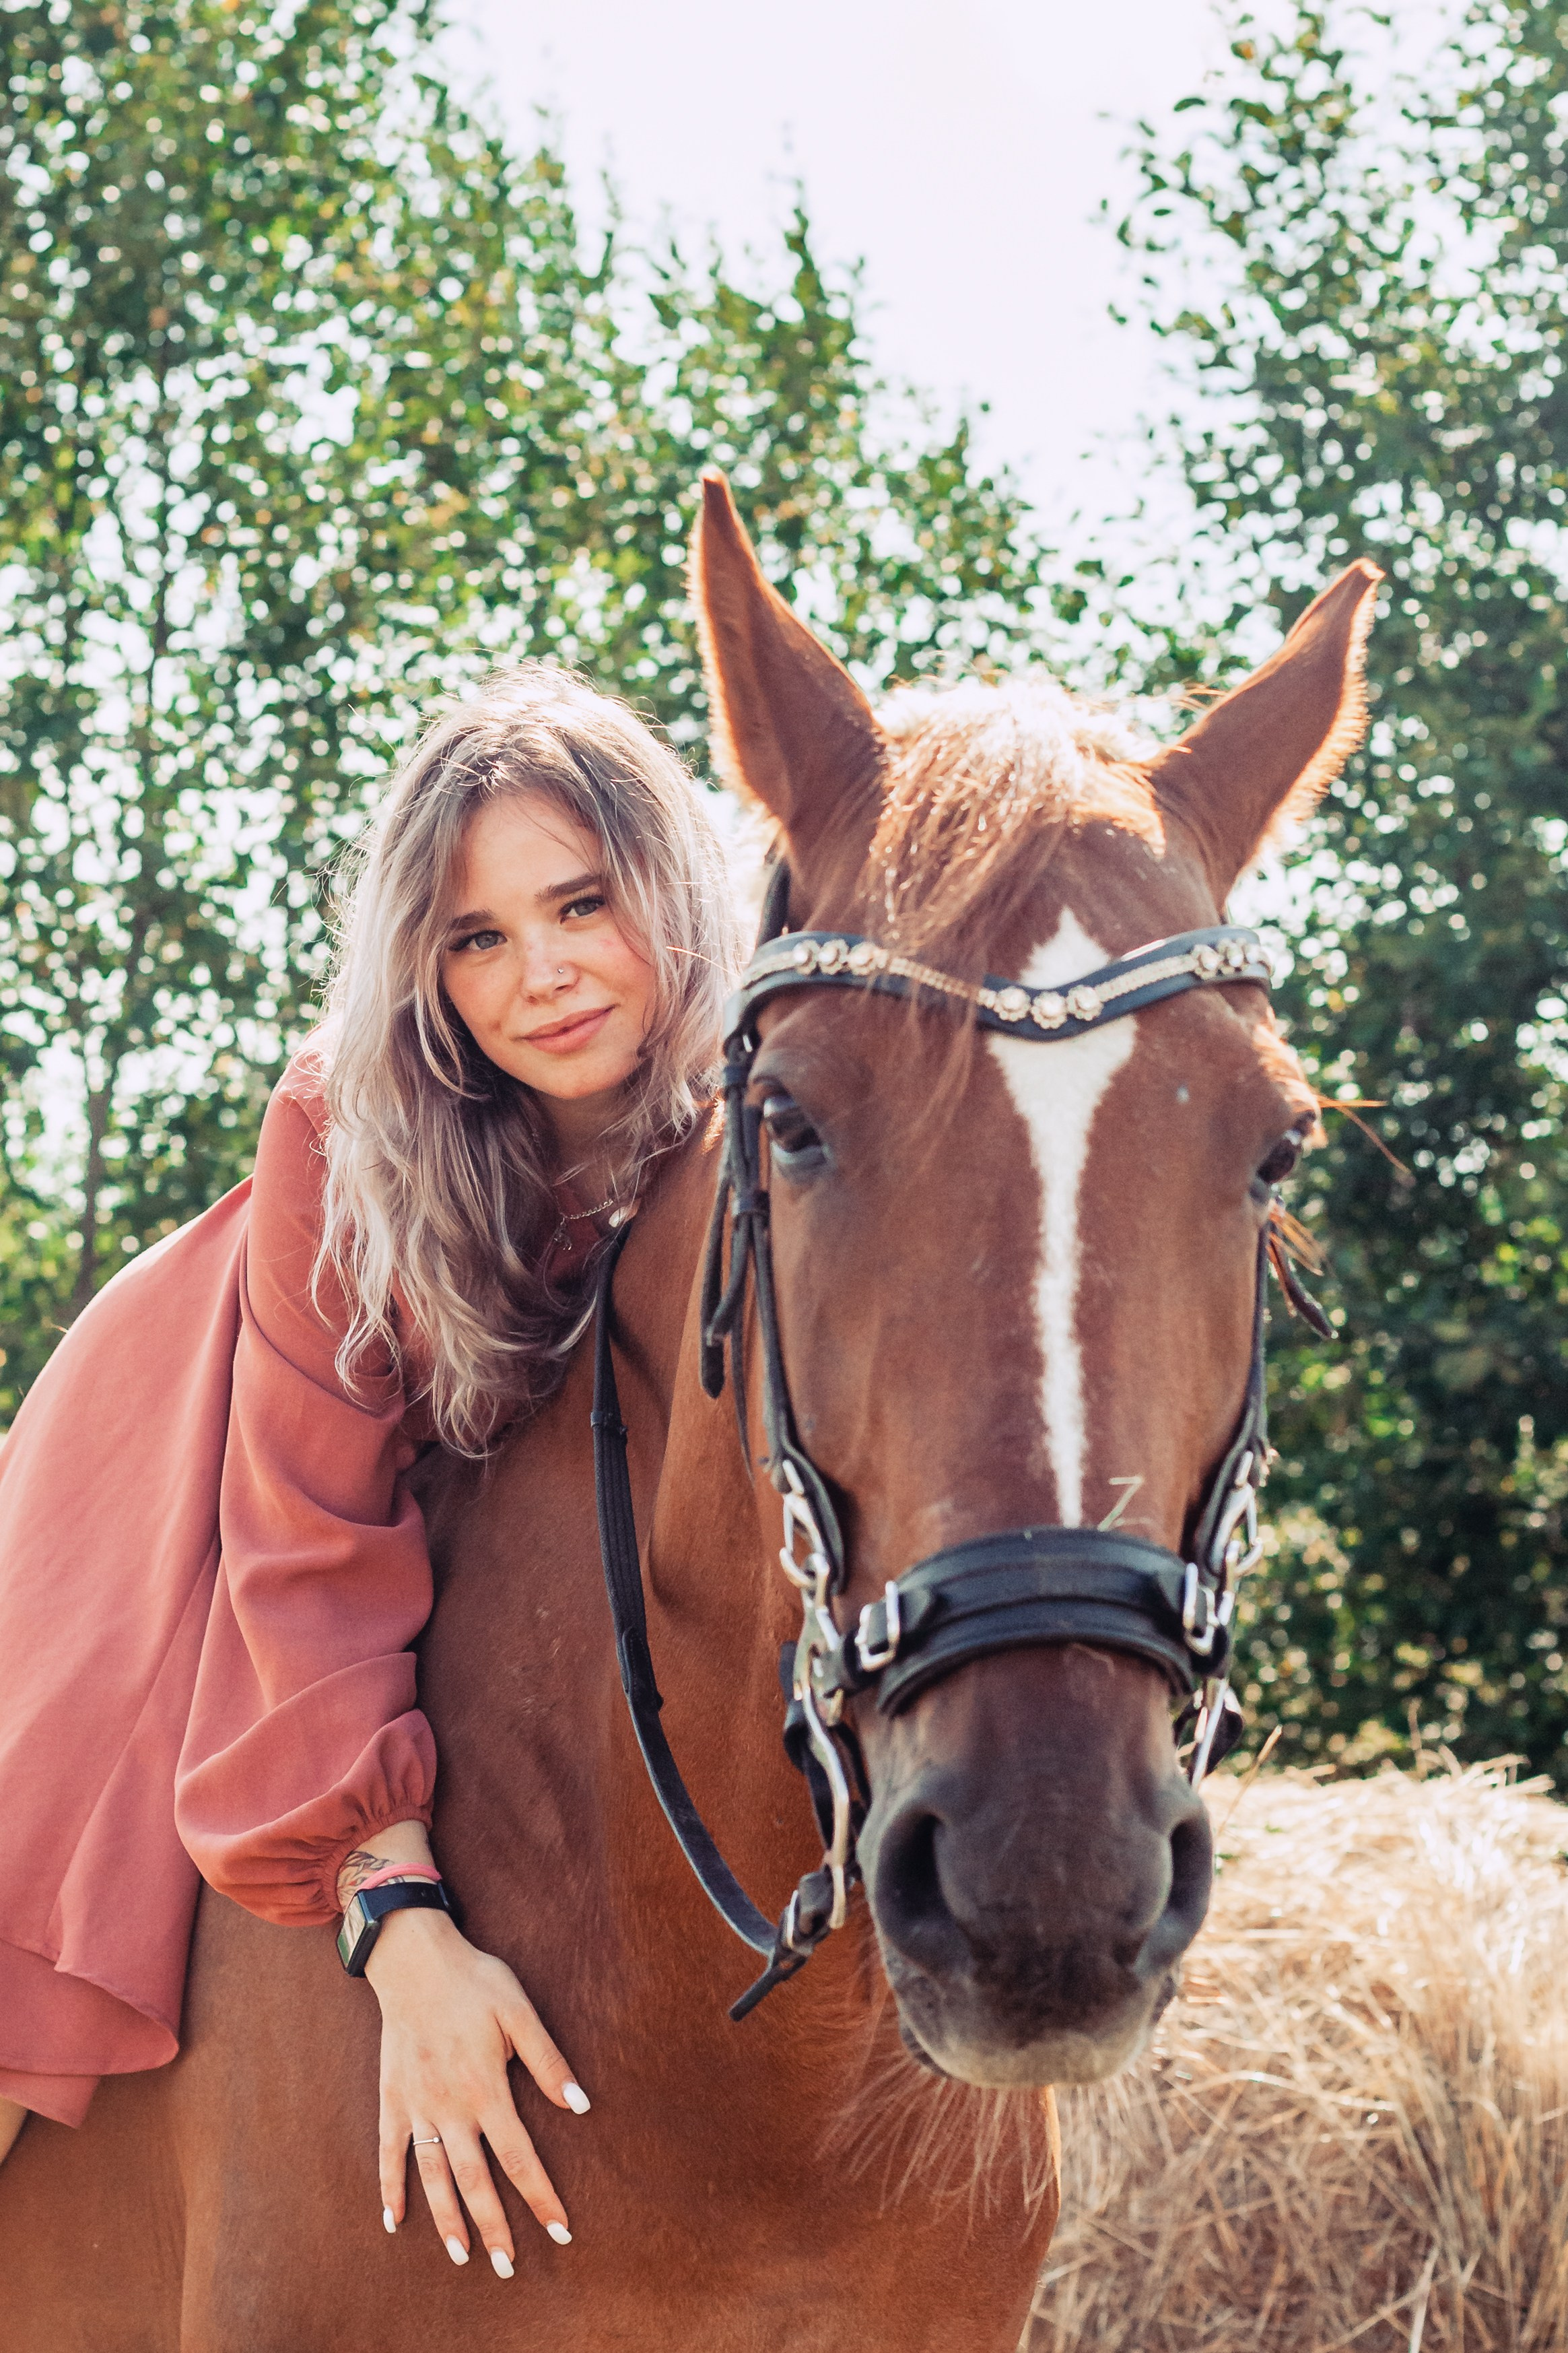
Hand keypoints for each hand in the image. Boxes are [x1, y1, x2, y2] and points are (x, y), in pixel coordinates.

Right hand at [354, 1858, 588, 2273]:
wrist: (414, 1959)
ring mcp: (417, 2106)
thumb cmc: (474, 1982)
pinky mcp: (392, 2099)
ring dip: (448, 2220)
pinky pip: (390, 2153)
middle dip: (494, 2226)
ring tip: (463, 2256)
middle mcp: (450, 2107)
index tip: (560, 2228)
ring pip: (434, 2176)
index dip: (540, 2196)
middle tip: (507, 2267)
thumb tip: (581, 2105)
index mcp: (486, 2088)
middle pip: (475, 2181)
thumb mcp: (520, 2011)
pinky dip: (391, 2189)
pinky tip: (396, 2221)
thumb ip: (548, 2060)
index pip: (520, 2156)